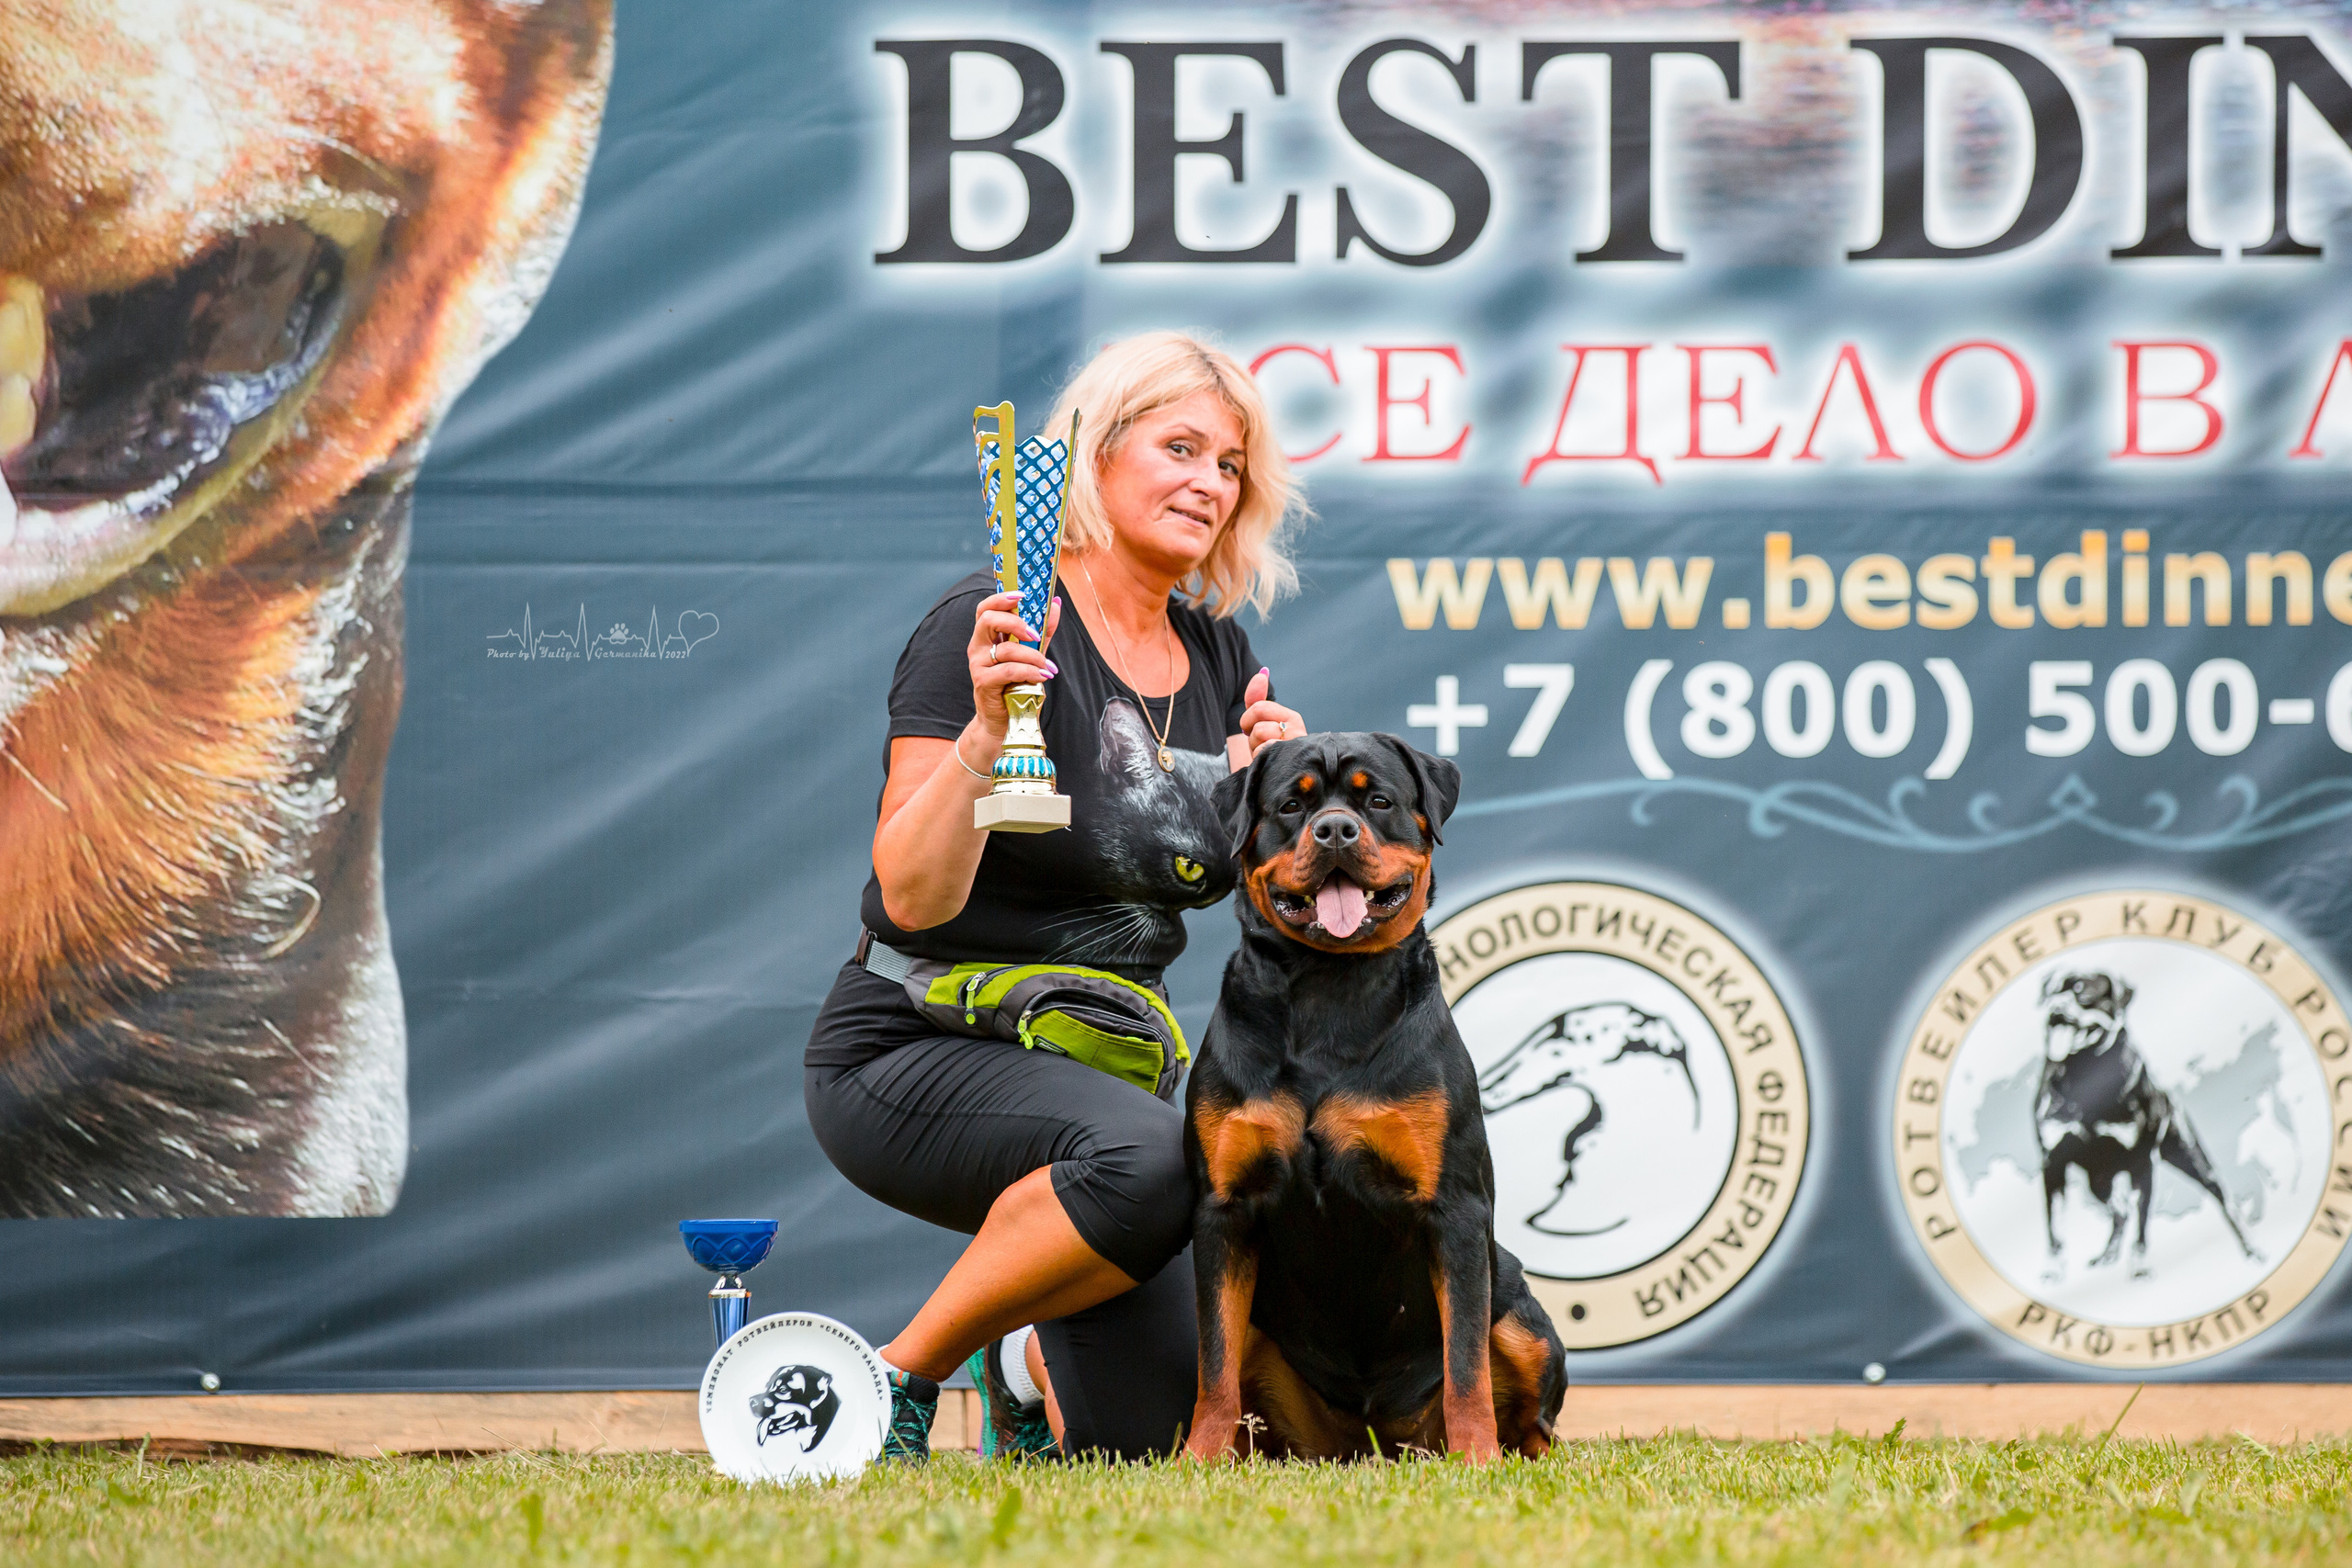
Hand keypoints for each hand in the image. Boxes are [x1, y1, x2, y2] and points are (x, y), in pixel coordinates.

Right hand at [969, 592, 1061, 737]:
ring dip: (1033, 656)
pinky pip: (1009, 671)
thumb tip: (1055, 604)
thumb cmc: (1016, 686)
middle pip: (988, 619)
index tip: (1023, 595)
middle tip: (1036, 634)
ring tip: (1048, 667)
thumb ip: (1043, 631)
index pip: (985, 608)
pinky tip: (1043, 677)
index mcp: (987, 637)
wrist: (1005, 720)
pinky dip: (1030, 672)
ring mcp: (978, 665)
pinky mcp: (983, 682)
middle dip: (1016, 622)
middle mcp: (977, 647)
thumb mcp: (1033, 655)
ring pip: (1006, 650)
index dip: (1001, 598)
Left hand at [1226, 666, 1303, 769]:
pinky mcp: (1290, 763)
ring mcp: (1295, 748)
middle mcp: (1298, 731)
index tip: (1253, 729)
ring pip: (1260, 736)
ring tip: (1266, 755)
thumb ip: (1257, 698)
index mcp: (1292, 718)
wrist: (1277, 778)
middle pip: (1258, 723)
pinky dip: (1259, 760)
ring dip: (1255, 749)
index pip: (1259, 707)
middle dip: (1251, 735)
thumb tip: (1262, 672)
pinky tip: (1269, 765)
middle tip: (1259, 743)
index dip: (1248, 720)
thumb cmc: (1268, 747)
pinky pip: (1263, 753)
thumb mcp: (1260, 722)